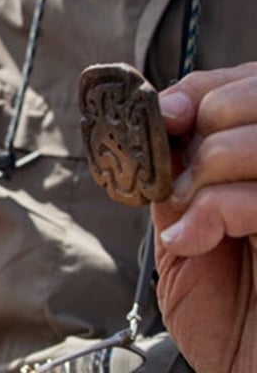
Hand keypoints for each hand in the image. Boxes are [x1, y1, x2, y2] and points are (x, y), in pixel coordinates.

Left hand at [152, 62, 256, 371]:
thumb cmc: (231, 320)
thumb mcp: (185, 240)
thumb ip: (178, 184)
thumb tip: (157, 133)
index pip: (245, 84)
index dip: (201, 89)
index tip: (165, 112)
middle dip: (205, 124)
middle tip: (181, 174)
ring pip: (256, 139)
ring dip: (206, 171)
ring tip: (189, 216)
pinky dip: (214, 210)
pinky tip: (194, 241)